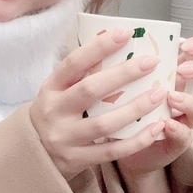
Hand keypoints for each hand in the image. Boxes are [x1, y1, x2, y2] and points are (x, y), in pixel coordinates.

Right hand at [29, 29, 173, 180]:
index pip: (73, 63)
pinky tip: (156, 128)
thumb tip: (117, 46)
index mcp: (50, 88)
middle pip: (90, 90)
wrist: (33, 155)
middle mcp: (54, 112)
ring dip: (135, 109)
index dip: (98, 47)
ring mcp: (65, 138)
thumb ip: (80, 75)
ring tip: (159, 94)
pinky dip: (136, 140)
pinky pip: (111, 151)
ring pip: (104, 124)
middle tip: (151, 62)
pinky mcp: (76, 160)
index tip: (125, 33)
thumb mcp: (58, 91)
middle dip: (123, 74)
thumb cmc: (55, 113)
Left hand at [117, 36, 192, 177]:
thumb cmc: (125, 101)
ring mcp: (187, 118)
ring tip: (171, 97)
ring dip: (190, 101)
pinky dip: (178, 129)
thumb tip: (110, 33)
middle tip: (181, 70)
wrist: (120, 141)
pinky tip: (166, 124)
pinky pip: (184, 136)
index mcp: (181, 71)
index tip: (184, 45)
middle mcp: (190, 93)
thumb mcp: (126, 76)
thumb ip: (125, 58)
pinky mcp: (177, 141)